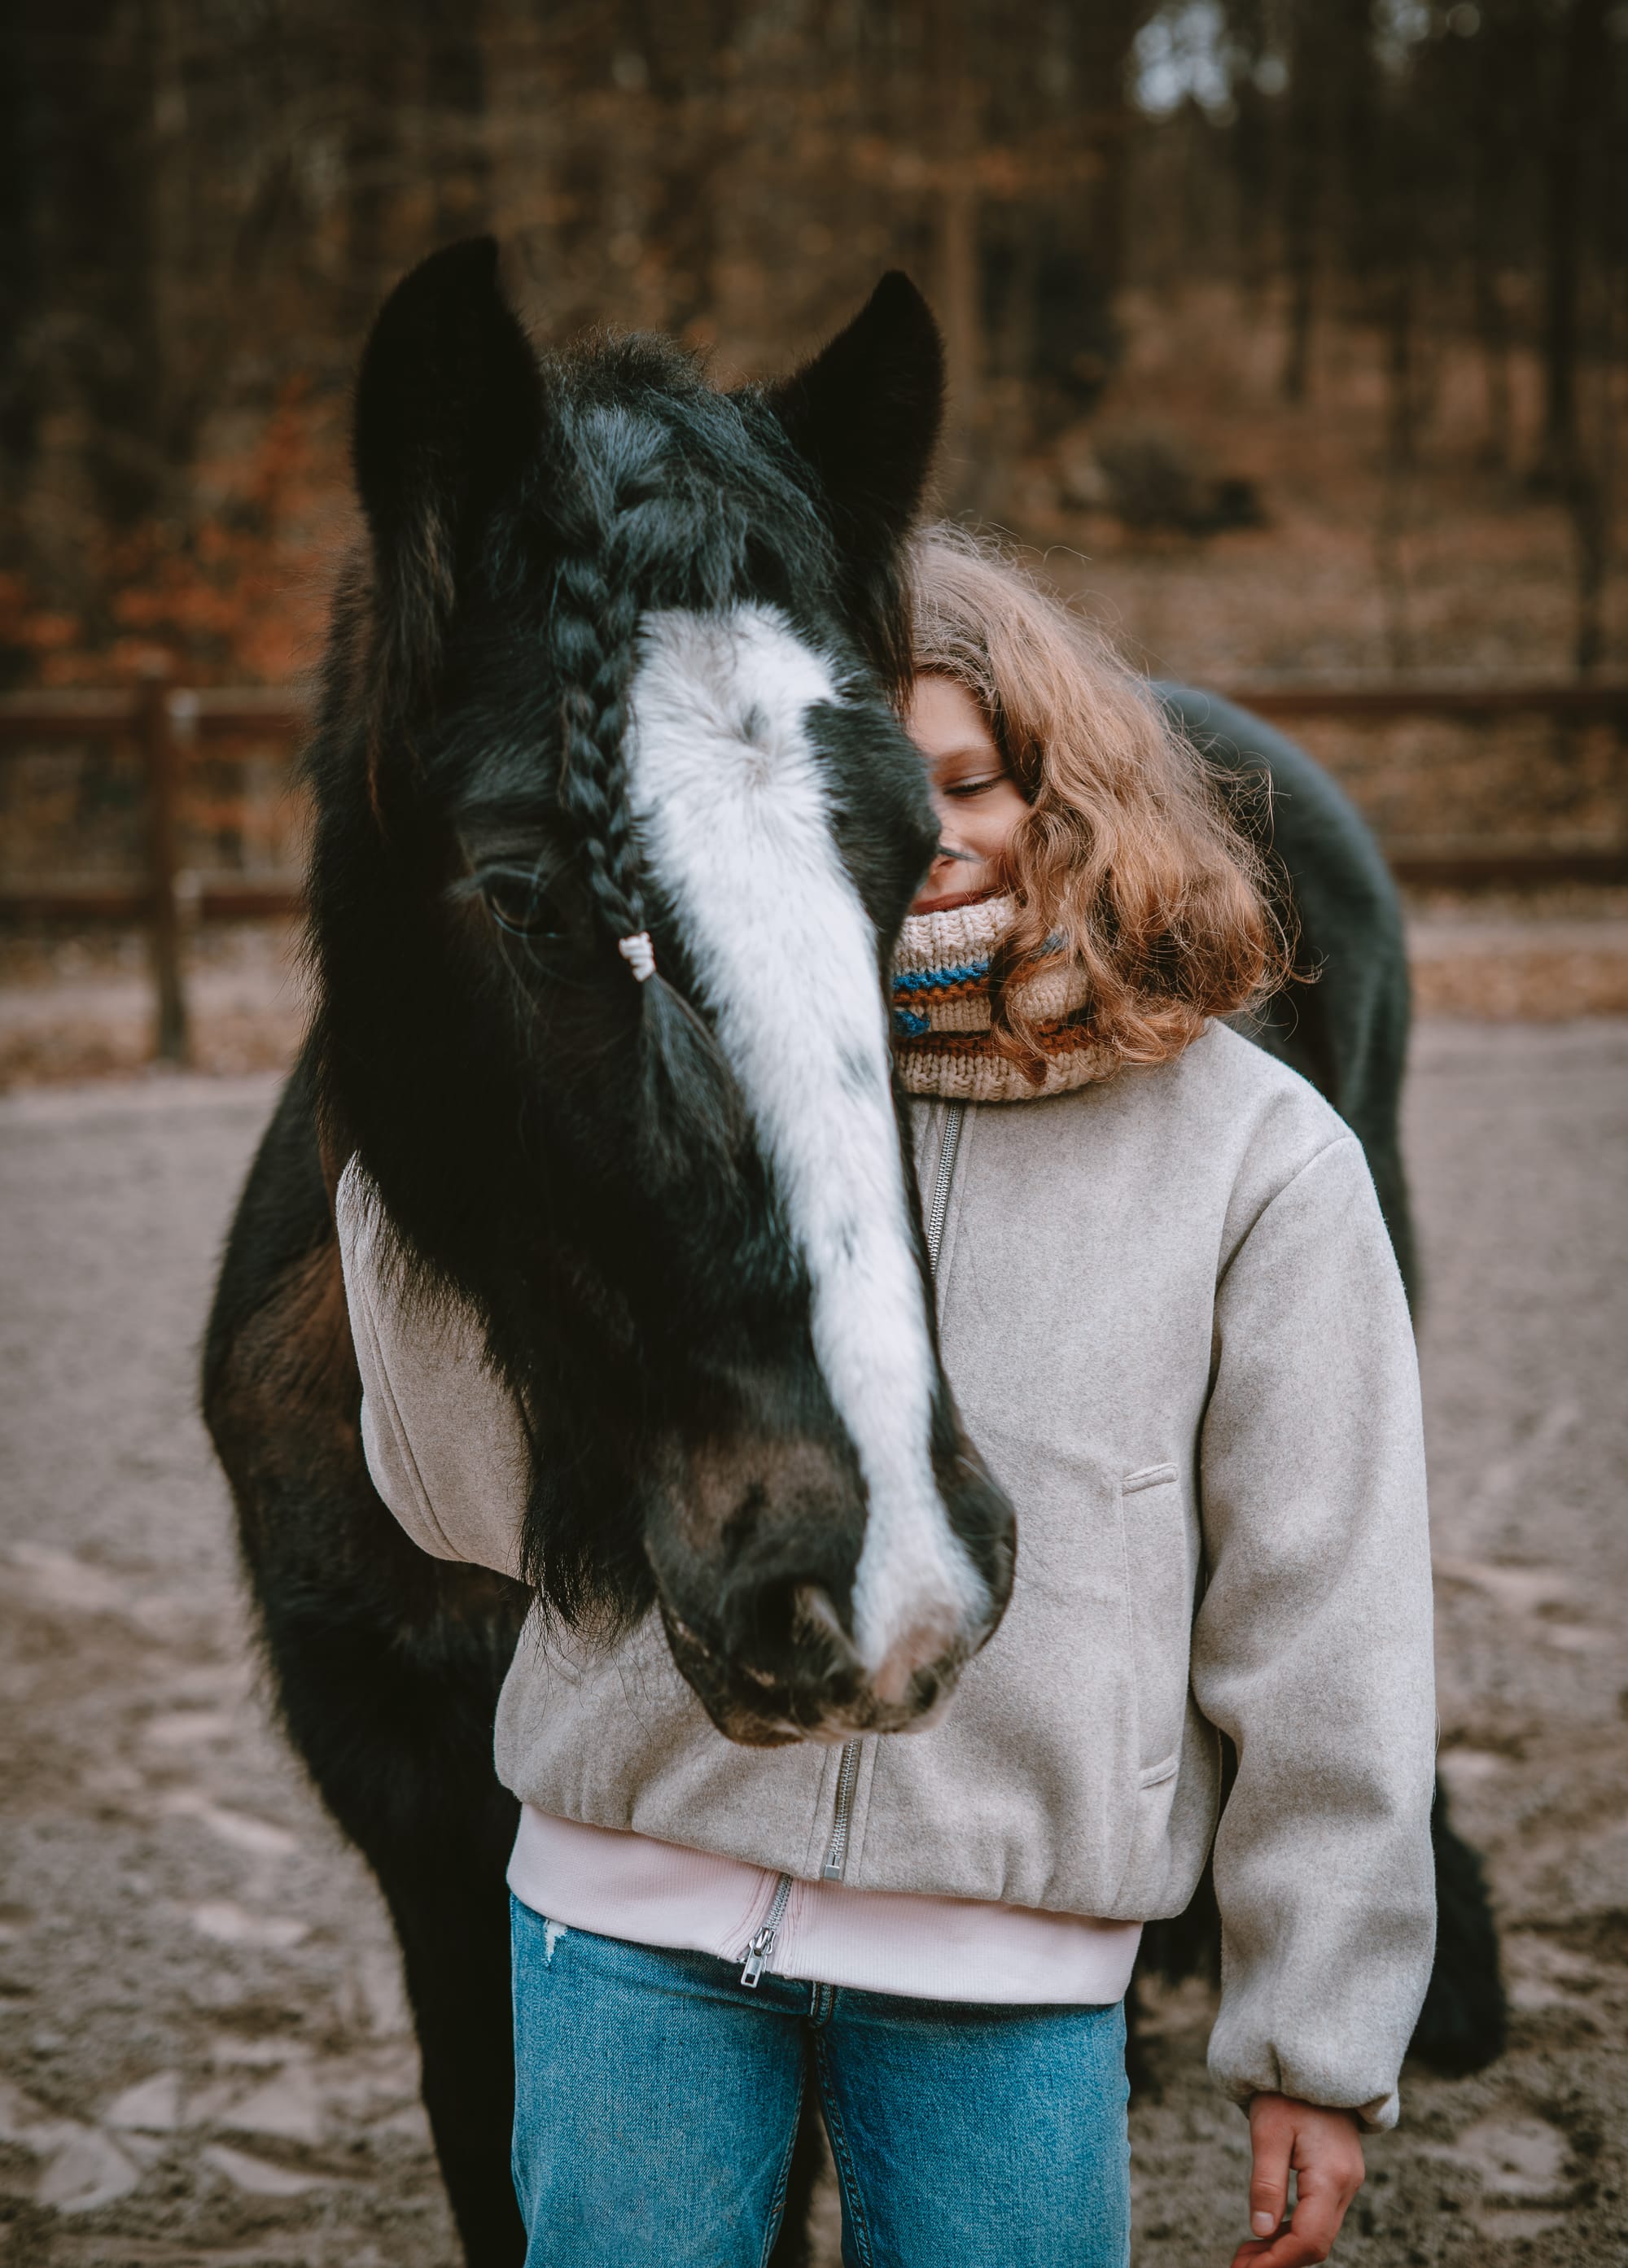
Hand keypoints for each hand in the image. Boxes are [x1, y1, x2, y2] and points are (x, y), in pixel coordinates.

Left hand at [1228, 2093, 1364, 2267]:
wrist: (1313, 2058)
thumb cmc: (1287, 2091)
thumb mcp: (1268, 2131)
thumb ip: (1266, 2182)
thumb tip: (1261, 2231)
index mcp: (1331, 2176)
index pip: (1309, 2239)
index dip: (1277, 2262)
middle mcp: (1346, 2184)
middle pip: (1315, 2242)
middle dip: (1278, 2261)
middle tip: (1238, 2266)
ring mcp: (1346, 2181)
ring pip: (1318, 2232)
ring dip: (1283, 2249)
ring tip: (1246, 2255)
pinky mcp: (1338, 2176)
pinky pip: (1318, 2216)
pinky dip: (1292, 2231)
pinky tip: (1266, 2234)